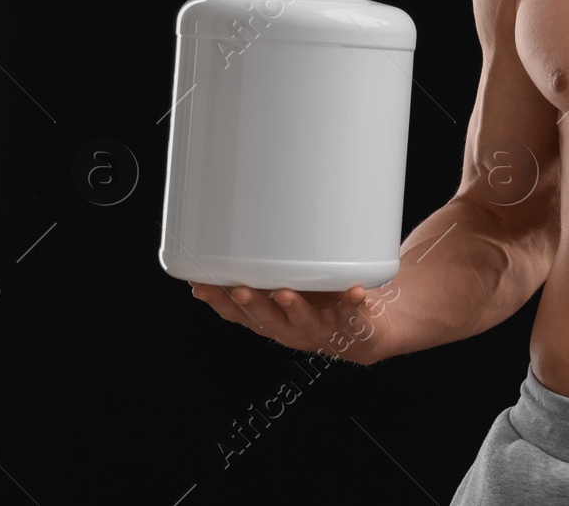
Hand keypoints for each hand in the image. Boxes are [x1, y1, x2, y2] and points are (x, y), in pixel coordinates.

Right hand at [189, 280, 399, 365]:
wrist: (368, 332)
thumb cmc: (324, 302)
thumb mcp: (291, 286)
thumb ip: (270, 271)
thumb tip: (239, 238)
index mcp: (274, 319)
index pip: (240, 316)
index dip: (219, 303)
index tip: (199, 287)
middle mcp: (292, 329)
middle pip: (267, 320)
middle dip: (252, 306)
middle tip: (239, 291)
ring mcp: (321, 329)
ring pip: (303, 321)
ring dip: (294, 308)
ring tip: (286, 293)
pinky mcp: (351, 325)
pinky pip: (352, 314)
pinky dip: (352, 302)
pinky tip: (356, 290)